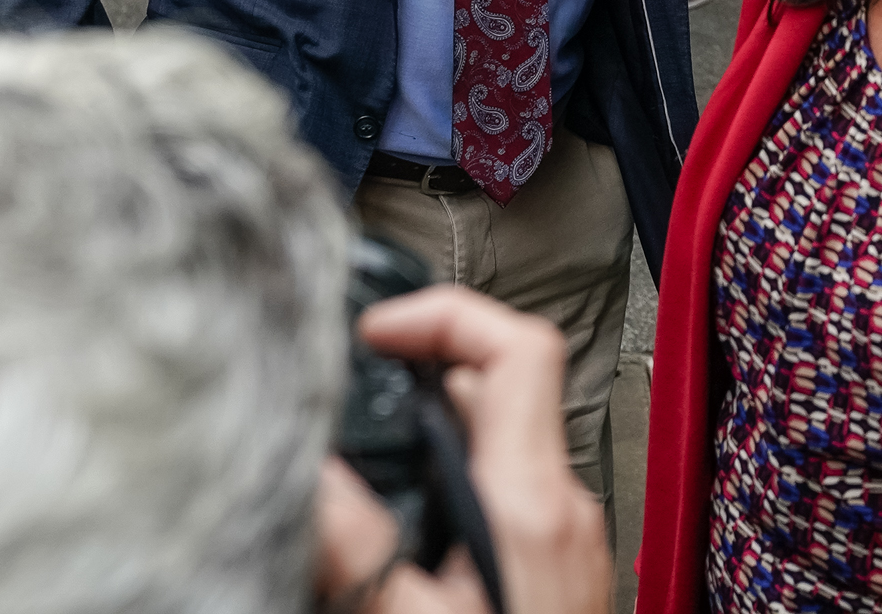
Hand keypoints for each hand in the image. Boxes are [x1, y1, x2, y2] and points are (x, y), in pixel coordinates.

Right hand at [311, 285, 611, 613]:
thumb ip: (358, 550)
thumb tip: (311, 478)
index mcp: (533, 503)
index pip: (519, 348)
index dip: (444, 314)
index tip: (378, 328)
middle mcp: (565, 507)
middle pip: (501, 389)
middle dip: (423, 378)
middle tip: (359, 389)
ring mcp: (571, 535)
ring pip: (504, 442)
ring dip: (437, 434)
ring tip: (371, 454)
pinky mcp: (560, 566)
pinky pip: (511, 491)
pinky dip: (460, 480)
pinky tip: (414, 519)